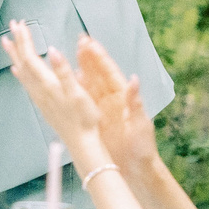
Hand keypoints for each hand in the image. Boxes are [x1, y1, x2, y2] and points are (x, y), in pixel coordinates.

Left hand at [0, 21, 113, 168]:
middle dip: (17, 43)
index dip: (24, 40)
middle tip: (12, 26)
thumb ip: (63, 70)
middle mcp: (39, 90)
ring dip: (15, 55)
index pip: (31, 57)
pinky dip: (20, 72)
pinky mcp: (42, 103)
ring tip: (8, 43)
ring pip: (22, 72)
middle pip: (23, 62)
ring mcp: (39, 97)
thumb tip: (51, 50)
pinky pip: (26, 83)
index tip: (20, 24)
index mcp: (48, 84)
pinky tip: (17, 70)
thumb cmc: (84, 118)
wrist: (82, 142)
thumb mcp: (78, 92)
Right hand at [75, 37, 158, 173]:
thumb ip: (135, 103)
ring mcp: (102, 109)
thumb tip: (134, 80)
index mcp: (124, 98)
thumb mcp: (140, 125)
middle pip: (97, 74)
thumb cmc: (142, 147)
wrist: (136, 169)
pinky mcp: (94, 120)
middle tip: (79, 39)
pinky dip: (75, 89)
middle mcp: (112, 100)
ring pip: (88, 84)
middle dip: (88, 56)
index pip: (110, 73)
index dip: (99, 57)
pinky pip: (83, 101)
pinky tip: (66, 80)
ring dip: (80, 68)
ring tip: (71, 53)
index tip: (90, 43)